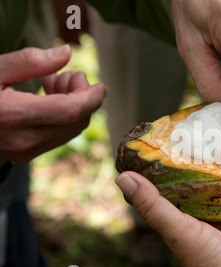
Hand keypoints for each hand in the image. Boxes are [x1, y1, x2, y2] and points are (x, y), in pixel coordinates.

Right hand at [0, 45, 107, 162]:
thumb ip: (29, 61)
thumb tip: (66, 54)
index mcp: (15, 116)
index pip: (74, 111)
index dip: (93, 97)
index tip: (101, 85)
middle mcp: (24, 139)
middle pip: (76, 122)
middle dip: (82, 98)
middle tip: (70, 76)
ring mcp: (23, 151)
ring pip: (68, 131)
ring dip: (72, 107)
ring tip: (55, 82)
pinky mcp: (22, 155)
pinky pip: (55, 137)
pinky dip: (60, 117)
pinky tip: (47, 98)